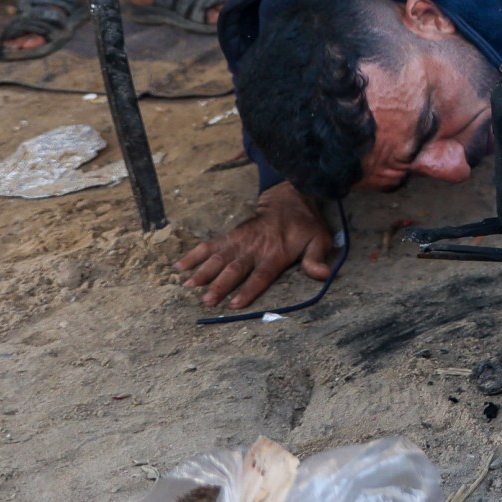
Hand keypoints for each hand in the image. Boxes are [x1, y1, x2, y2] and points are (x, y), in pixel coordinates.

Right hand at [175, 182, 333, 308]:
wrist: (289, 197)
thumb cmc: (304, 225)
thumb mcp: (319, 240)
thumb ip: (316, 259)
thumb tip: (323, 275)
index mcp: (276, 253)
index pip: (261, 274)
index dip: (248, 289)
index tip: (234, 303)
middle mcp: (255, 248)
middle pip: (235, 268)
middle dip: (220, 285)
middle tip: (206, 300)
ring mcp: (240, 240)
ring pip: (219, 257)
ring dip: (203, 271)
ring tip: (188, 286)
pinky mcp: (230, 235)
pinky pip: (210, 245)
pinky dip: (194, 254)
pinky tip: (179, 265)